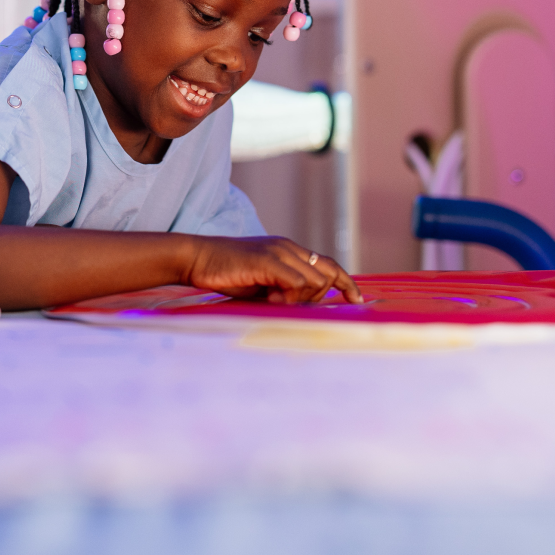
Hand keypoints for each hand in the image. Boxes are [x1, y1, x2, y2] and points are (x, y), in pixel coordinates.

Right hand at [185, 236, 362, 303]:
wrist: (197, 259)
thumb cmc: (225, 274)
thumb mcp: (261, 283)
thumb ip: (283, 289)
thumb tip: (304, 307)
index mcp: (289, 251)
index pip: (329, 264)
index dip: (346, 283)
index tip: (357, 301)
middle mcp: (289, 248)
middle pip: (328, 273)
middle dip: (320, 296)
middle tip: (292, 305)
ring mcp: (280, 252)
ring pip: (315, 281)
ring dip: (300, 298)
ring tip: (273, 300)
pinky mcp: (269, 260)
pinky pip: (297, 283)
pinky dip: (289, 297)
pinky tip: (269, 298)